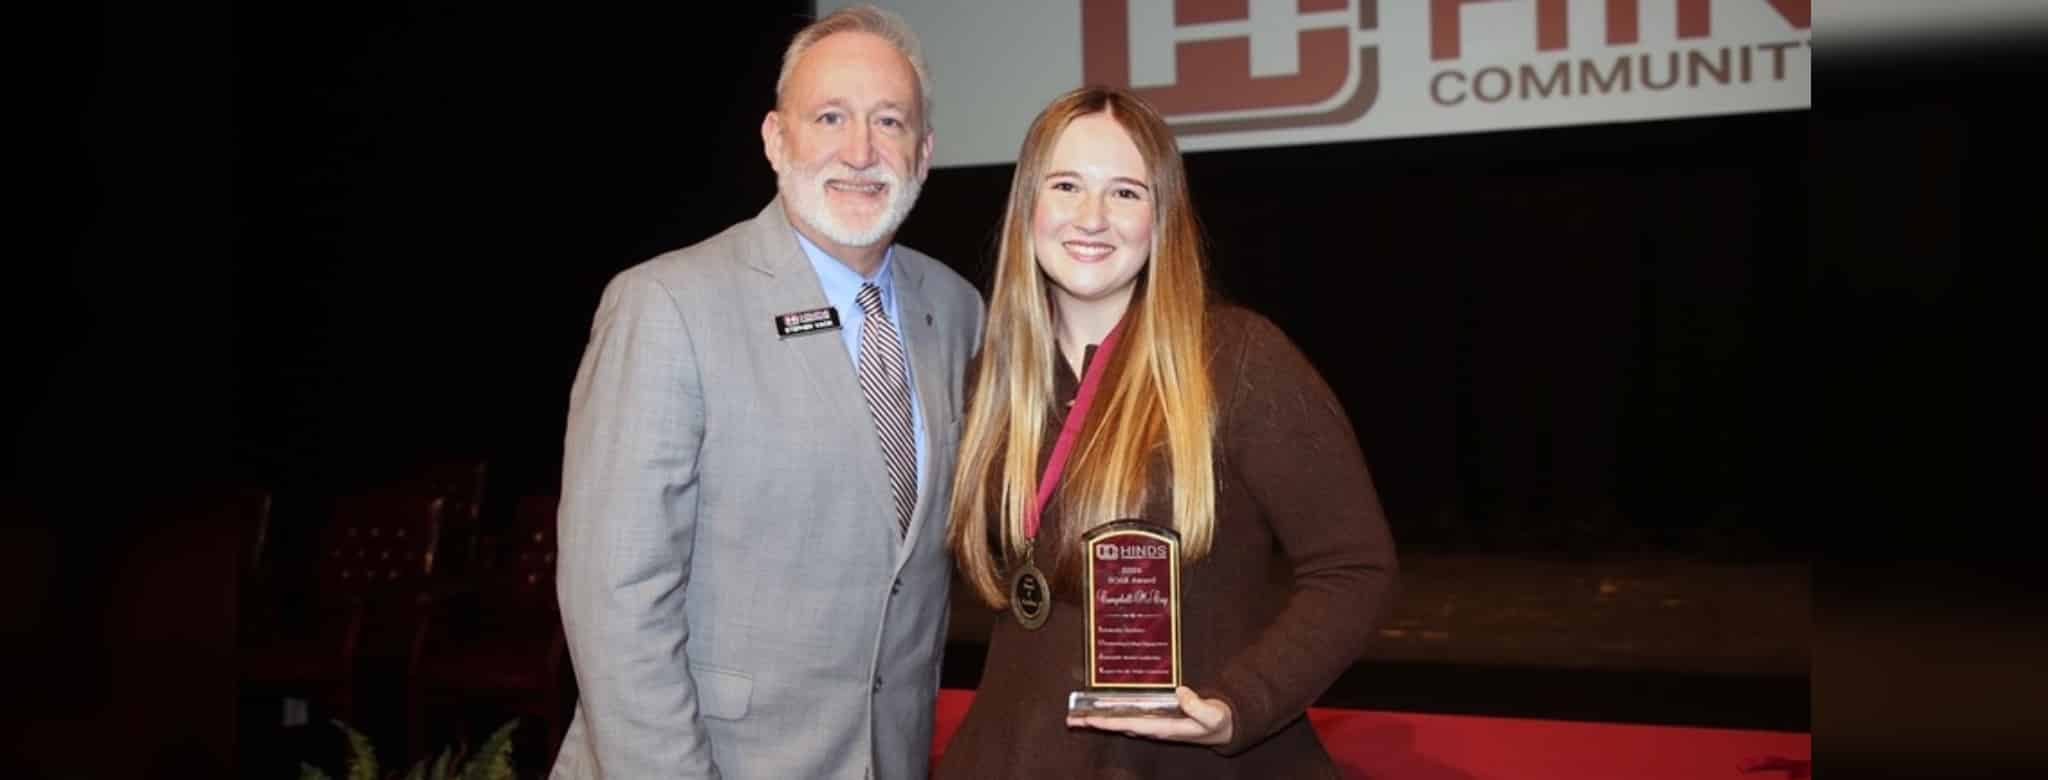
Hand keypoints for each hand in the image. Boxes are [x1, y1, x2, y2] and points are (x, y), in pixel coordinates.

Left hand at [1065, 686, 1233, 745]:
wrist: (1222, 728)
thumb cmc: (1216, 721)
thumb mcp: (1212, 715)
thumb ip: (1197, 705)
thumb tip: (1180, 691)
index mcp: (1164, 728)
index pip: (1130, 725)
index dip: (1109, 722)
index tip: (1090, 718)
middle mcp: (1153, 728)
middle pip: (1118, 726)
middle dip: (1095, 723)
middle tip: (1071, 720)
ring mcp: (1153, 724)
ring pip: (1120, 722)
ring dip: (1100, 719)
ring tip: (1078, 716)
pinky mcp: (1155, 719)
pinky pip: (1129, 717)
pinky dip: (1114, 714)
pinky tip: (1102, 710)